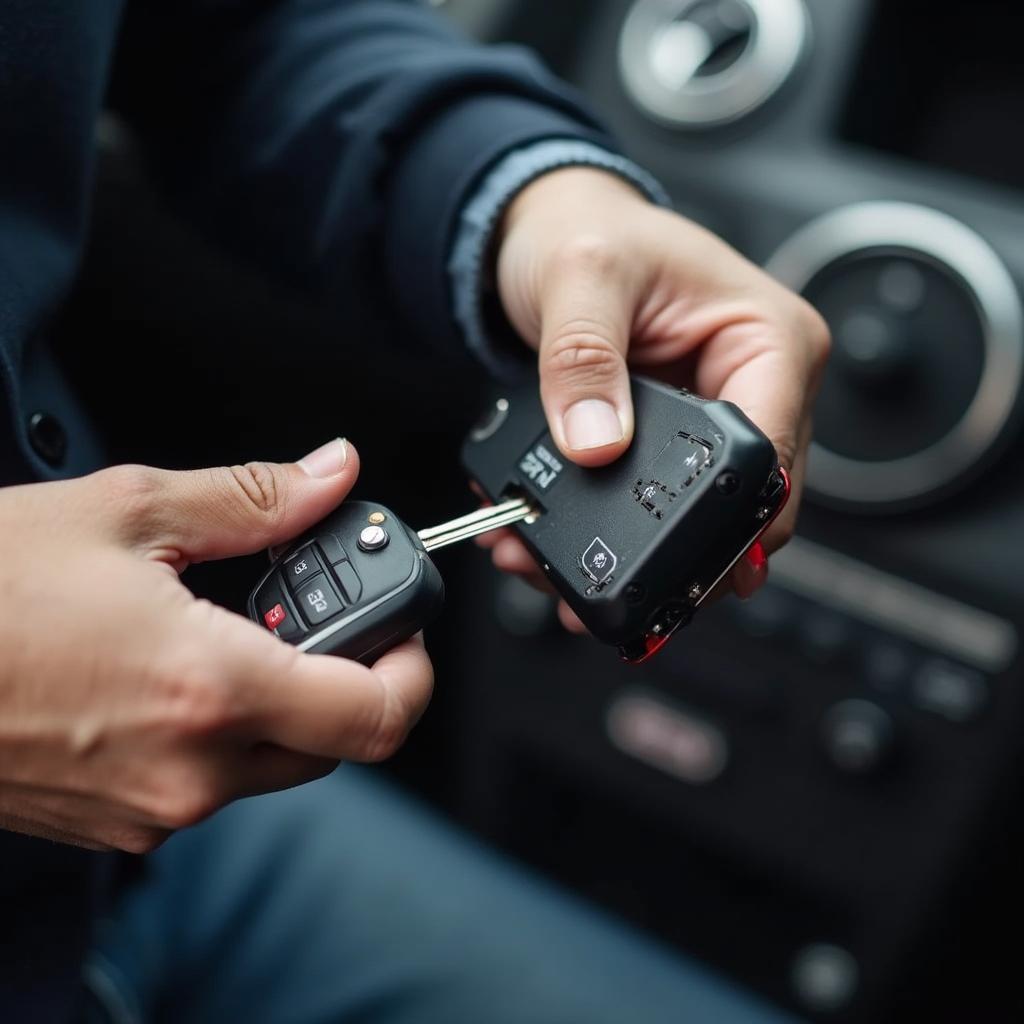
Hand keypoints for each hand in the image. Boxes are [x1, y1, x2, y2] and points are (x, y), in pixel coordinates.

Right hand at [0, 440, 432, 852]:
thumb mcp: (129, 512)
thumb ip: (255, 498)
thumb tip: (333, 474)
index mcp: (212, 690)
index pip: (377, 716)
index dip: (412, 670)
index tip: (403, 626)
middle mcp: (191, 770)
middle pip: (335, 741)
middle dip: (347, 674)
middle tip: (314, 608)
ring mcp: (151, 807)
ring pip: (276, 764)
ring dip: (284, 698)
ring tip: (236, 625)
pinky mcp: (115, 820)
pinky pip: (210, 781)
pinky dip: (225, 726)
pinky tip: (180, 668)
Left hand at [481, 167, 829, 625]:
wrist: (550, 229)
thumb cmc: (585, 231)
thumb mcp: (580, 278)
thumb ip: (585, 360)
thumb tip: (596, 444)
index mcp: (770, 339)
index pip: (768, 457)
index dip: (726, 524)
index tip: (670, 568)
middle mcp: (759, 385)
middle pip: (742, 506)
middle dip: (668, 552)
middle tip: (591, 579)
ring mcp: (719, 417)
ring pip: (698, 518)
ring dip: (632, 549)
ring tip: (553, 564)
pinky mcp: (678, 439)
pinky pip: (658, 500)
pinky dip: (612, 525)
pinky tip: (559, 536)